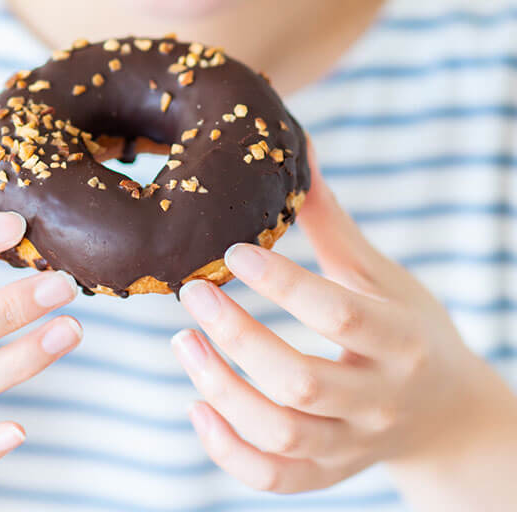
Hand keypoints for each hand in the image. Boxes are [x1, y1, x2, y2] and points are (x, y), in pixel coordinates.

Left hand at [172, 144, 491, 493]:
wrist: (445, 414)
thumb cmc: (408, 330)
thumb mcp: (381, 276)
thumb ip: (332, 224)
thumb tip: (301, 149)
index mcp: (400, 340)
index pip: (338, 314)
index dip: (282, 283)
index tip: (232, 251)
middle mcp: (379, 400)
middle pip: (300, 380)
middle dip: (237, 336)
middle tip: (191, 292)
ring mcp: (353, 445)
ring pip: (280, 433)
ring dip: (220, 389)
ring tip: (181, 340)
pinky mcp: (329, 473)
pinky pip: (273, 478)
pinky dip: (228, 450)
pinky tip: (196, 406)